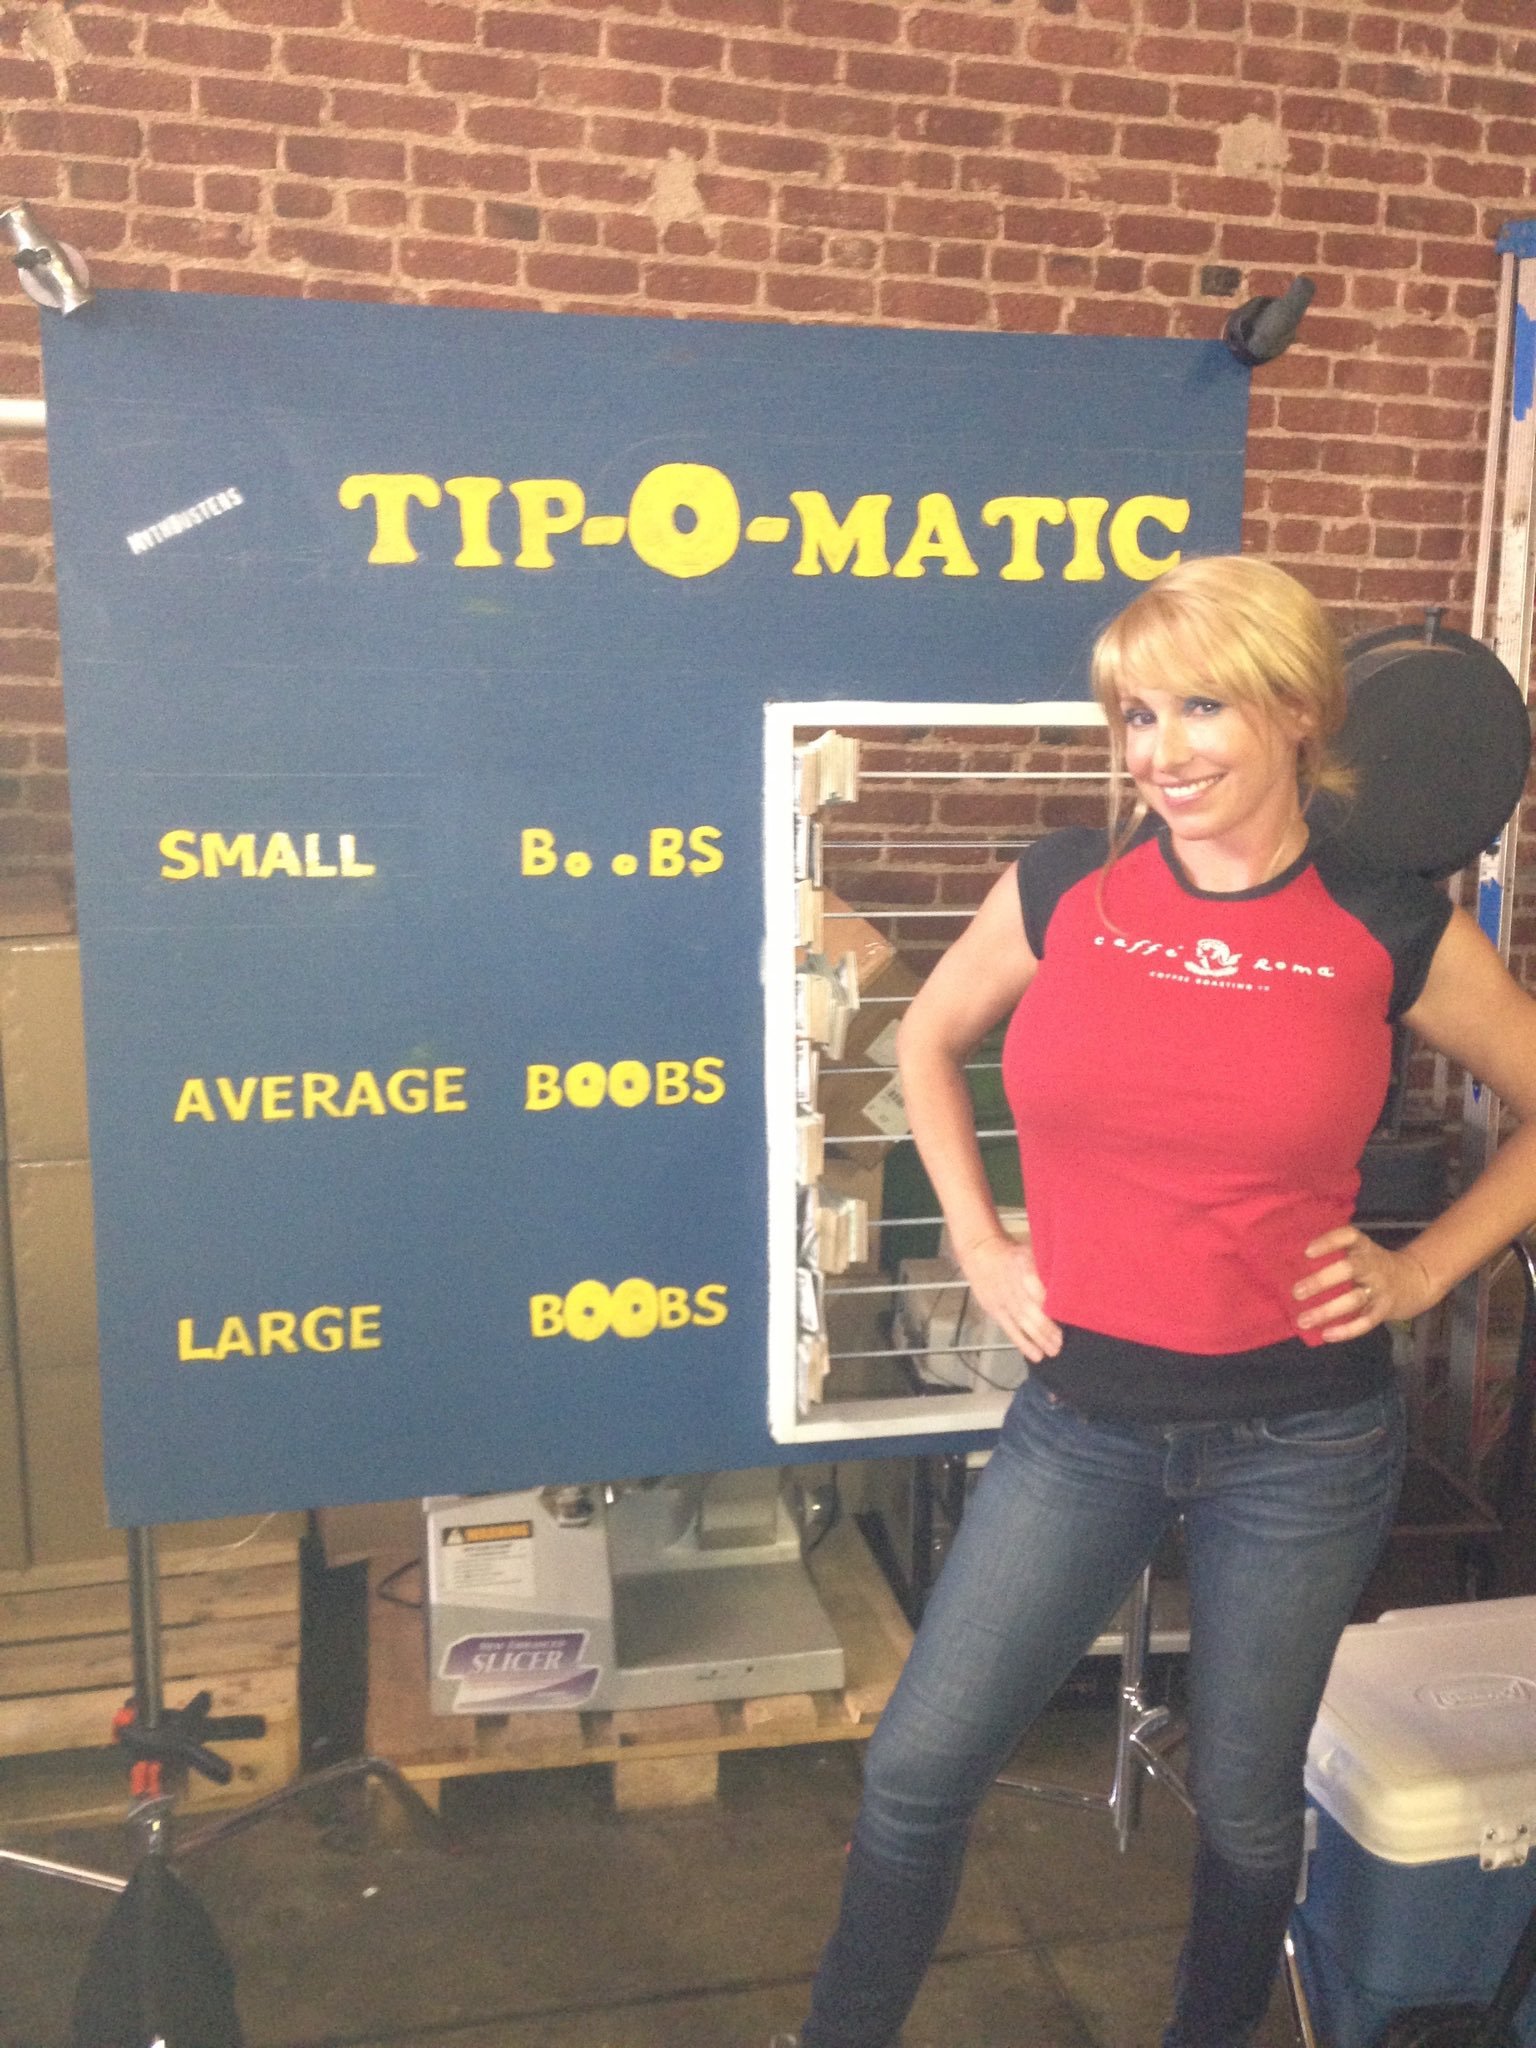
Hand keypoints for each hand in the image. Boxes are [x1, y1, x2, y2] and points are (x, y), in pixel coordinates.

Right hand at [956, 1233, 1062, 1362]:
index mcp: (1024, 1266)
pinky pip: (1010, 1329)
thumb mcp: (1030, 1251)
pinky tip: (1036, 1355)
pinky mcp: (994, 1310)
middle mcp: (1013, 1285)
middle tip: (1062, 1341)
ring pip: (1023, 1322)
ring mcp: (1003, 1299)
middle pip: (1033, 1309)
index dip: (1055, 1305)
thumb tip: (1067, 1287)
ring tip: (1054, 1350)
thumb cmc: (1011, 1252)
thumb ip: (1045, 1270)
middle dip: (1049, 1327)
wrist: (979, 1250)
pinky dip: (1023, 1343)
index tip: (1070, 1316)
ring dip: (1039, 1338)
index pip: (1042, 1290)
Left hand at [1293, 1227, 1436, 1341]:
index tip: (1307, 1252)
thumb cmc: (1372, 1265)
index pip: (1348, 1236)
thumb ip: (1335, 1253)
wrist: (1414, 1281)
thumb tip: (1290, 1261)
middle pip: (1349, 1269)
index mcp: (1364, 1247)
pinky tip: (1326, 1334)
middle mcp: (1372, 1265)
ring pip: (1354, 1300)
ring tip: (1302, 1320)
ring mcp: (1379, 1288)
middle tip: (1296, 1292)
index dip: (1329, 1242)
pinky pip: (1365, 1322)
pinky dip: (1346, 1330)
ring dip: (1327, 1311)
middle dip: (1322, 1281)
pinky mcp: (1383, 1310)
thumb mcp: (1360, 1251)